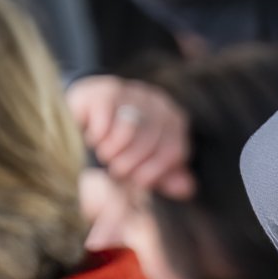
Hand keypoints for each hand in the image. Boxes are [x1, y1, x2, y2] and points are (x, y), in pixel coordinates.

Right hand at [67, 77, 191, 198]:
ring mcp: (134, 93)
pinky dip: (99, 135)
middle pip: (151, 139)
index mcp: (174, 122)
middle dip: (130, 163)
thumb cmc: (123, 145)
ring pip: (128, 127)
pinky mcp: (107, 90)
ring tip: (105, 155)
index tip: (138, 181)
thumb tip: (185, 189)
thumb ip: (166, 177)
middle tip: (116, 170)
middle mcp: (158, 104)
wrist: (91, 110)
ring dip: (112, 149)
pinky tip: (95, 139)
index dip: (154, 172)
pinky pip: (106, 117)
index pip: (173, 151)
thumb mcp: (146, 163)